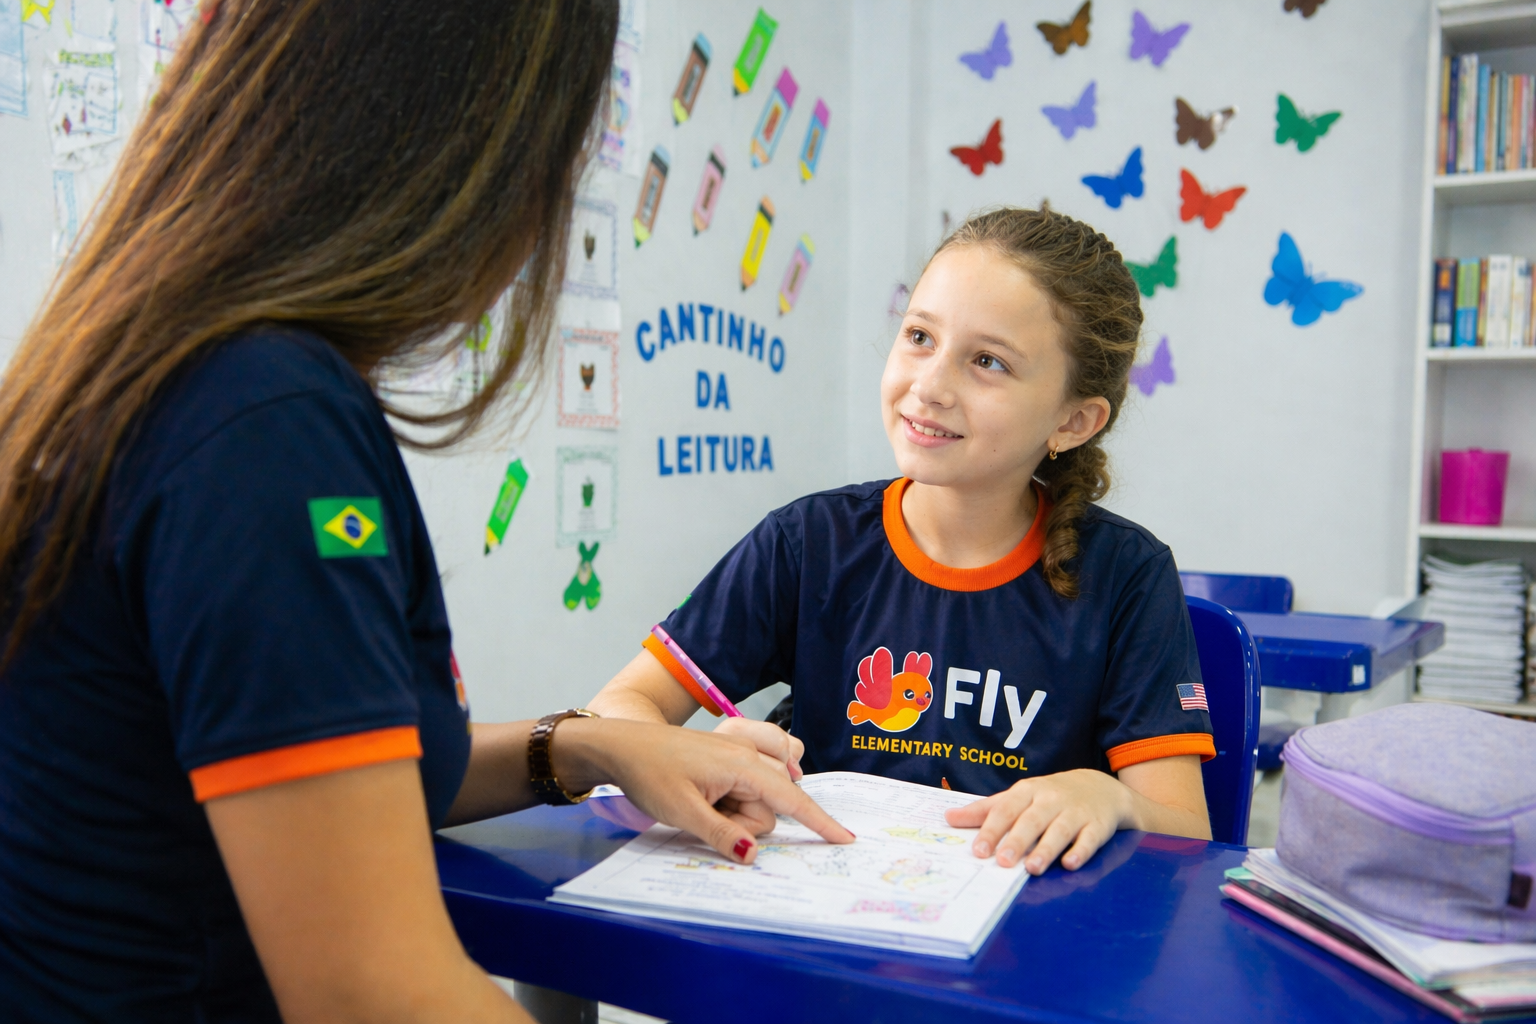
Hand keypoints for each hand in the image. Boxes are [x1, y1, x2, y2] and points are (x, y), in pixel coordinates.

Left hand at [553, 718, 852, 863]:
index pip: (791, 799)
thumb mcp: (683, 813)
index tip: (845, 839)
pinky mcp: (726, 756)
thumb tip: (754, 855)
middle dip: (744, 823)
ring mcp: (737, 754)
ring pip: (756, 800)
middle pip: (768, 807)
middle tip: (704, 816)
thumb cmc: (650, 775)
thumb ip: (722, 835)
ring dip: (735, 812)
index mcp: (742, 765)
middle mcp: (747, 755)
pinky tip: (713, 795)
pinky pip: (748, 785)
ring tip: (701, 804)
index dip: (819, 822)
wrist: (621, 745)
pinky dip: (738, 797)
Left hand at [943, 769, 1131, 874]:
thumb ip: (985, 810)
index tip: (979, 851)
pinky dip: (1081, 851)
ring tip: (1033, 868)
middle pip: (1032, 820)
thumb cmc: (1049, 797)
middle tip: (1002, 862)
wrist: (1100, 788)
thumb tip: (948, 818)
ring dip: (1046, 849)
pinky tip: (1070, 863)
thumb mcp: (1018, 797)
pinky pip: (1090, 838)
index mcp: (1027, 791)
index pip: (1006, 809)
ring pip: (1060, 830)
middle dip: (1017, 841)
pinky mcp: (1098, 825)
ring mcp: (1076, 811)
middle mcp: (1051, 799)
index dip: (992, 830)